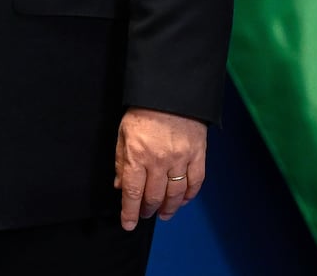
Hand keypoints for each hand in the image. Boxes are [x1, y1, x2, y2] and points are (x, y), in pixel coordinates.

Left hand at [113, 107, 206, 230]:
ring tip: (163, 214)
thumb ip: (121, 161)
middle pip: (154, 197)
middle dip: (147, 210)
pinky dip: (189, 195)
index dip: (129, 212)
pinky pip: (195, 183)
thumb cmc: (143, 112)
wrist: (171, 92)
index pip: (132, 193)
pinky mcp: (198, 155)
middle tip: (145, 215)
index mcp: (137, 155)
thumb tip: (119, 185)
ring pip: (175, 194)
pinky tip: (183, 200)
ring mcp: (181, 159)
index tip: (128, 224)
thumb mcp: (123, 133)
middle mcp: (159, 161)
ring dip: (169, 208)